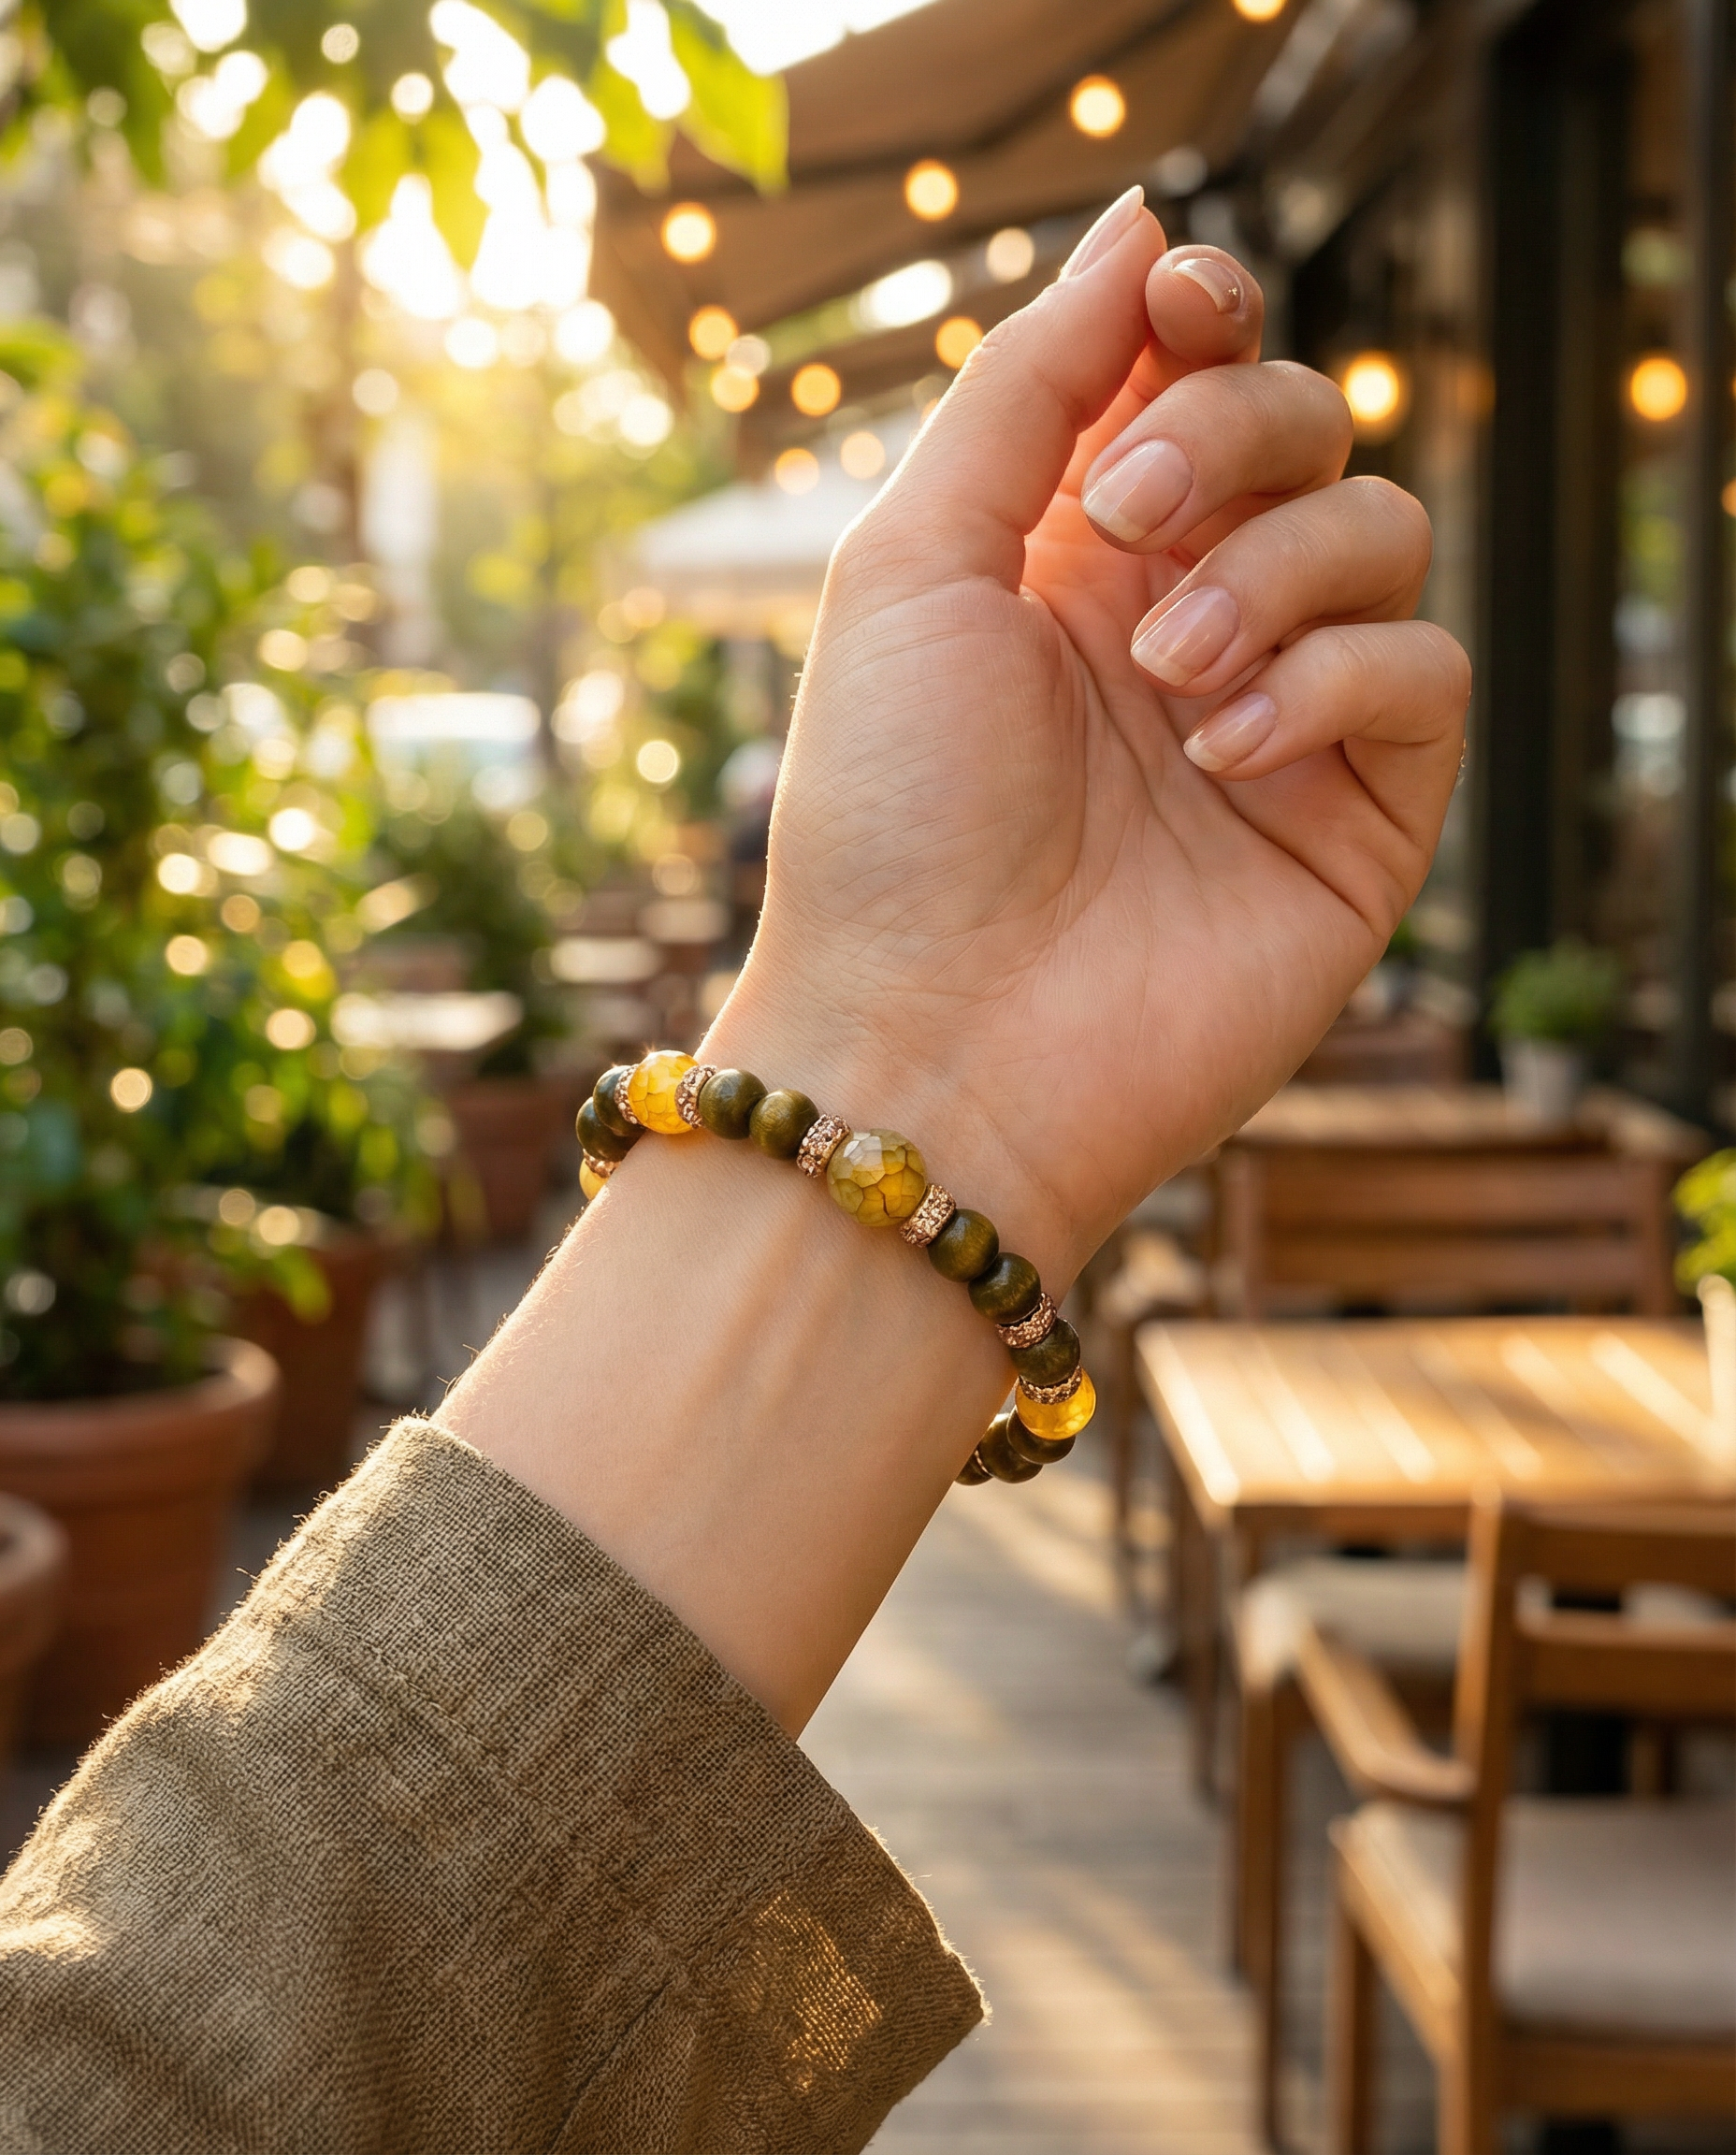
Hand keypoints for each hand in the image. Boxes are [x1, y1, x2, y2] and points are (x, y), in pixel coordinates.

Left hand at [712, 191, 1467, 1280]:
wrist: (929, 1042)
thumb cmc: (888, 816)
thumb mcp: (913, 560)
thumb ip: (1027, 385)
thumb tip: (1141, 226)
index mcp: (1077, 558)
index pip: (1197, 380)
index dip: (1205, 319)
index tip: (1175, 311)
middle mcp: (1187, 621)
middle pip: (1308, 427)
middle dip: (1232, 432)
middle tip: (1126, 515)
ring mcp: (1281, 720)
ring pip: (1384, 531)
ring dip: (1274, 569)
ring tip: (1165, 676)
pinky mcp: (1358, 821)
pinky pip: (1423, 671)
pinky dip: (1335, 678)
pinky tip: (1224, 750)